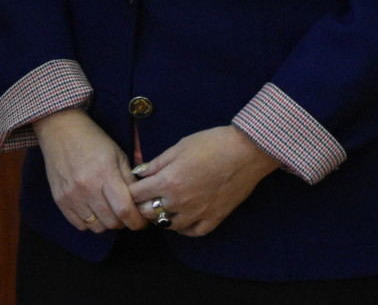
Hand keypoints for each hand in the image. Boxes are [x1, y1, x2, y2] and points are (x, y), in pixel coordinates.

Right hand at [32, 109, 148, 233]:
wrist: (60, 130)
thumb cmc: (93, 140)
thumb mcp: (117, 154)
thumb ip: (129, 180)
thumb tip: (141, 202)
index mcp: (105, 174)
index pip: (125, 210)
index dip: (137, 221)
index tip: (142, 221)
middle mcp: (87, 188)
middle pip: (112, 222)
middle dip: (124, 222)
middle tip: (125, 213)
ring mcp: (71, 196)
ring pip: (96, 227)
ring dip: (106, 223)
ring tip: (108, 210)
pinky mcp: (59, 199)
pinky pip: (79, 224)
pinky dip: (90, 222)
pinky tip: (93, 210)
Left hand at [128, 126, 280, 236]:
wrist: (245, 152)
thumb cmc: (212, 143)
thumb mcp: (179, 147)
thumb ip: (156, 163)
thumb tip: (139, 172)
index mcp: (168, 182)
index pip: (137, 194)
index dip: (132, 190)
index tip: (133, 186)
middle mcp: (179, 202)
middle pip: (148, 213)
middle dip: (142, 205)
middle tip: (144, 197)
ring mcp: (197, 213)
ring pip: (168, 225)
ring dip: (161, 216)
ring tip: (162, 206)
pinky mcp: (213, 219)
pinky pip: (192, 232)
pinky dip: (183, 228)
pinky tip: (182, 218)